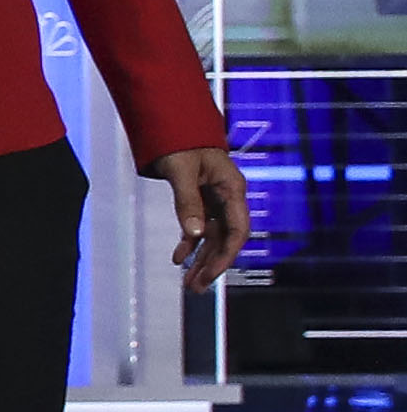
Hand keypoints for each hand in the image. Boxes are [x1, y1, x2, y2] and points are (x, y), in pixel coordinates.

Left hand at [157, 143, 250, 279]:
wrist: (174, 123)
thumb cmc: (180, 142)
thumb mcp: (181, 170)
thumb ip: (187, 201)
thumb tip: (194, 233)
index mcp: (232, 188)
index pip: (237, 230)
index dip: (226, 255)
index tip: (211, 275)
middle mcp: (228, 197)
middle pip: (226, 238)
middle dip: (212, 265)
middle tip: (196, 288)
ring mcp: (217, 200)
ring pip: (213, 236)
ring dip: (201, 259)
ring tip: (189, 284)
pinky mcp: (204, 200)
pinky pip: (201, 227)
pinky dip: (190, 243)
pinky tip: (179, 258)